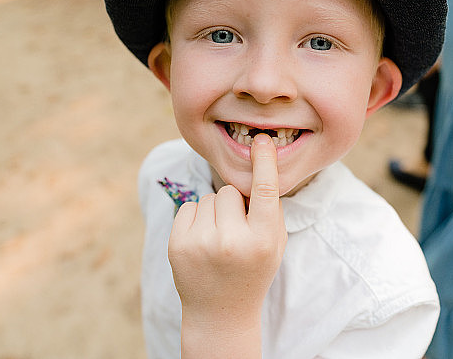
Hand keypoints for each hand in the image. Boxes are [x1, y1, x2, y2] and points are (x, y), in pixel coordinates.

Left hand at [168, 133, 286, 356]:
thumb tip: (258, 166)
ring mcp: (201, 243)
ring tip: (218, 240)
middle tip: (237, 230)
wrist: (220, 313)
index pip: (265, 191)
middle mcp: (232, 241)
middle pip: (231, 191)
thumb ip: (270, 210)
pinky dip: (196, 219)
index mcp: (262, 240)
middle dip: (235, 204)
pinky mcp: (178, 244)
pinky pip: (190, 207)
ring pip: (210, 198)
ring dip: (215, 212)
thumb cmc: (253, 271)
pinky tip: (202, 242)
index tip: (261, 140)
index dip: (264, 162)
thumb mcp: (274, 245)